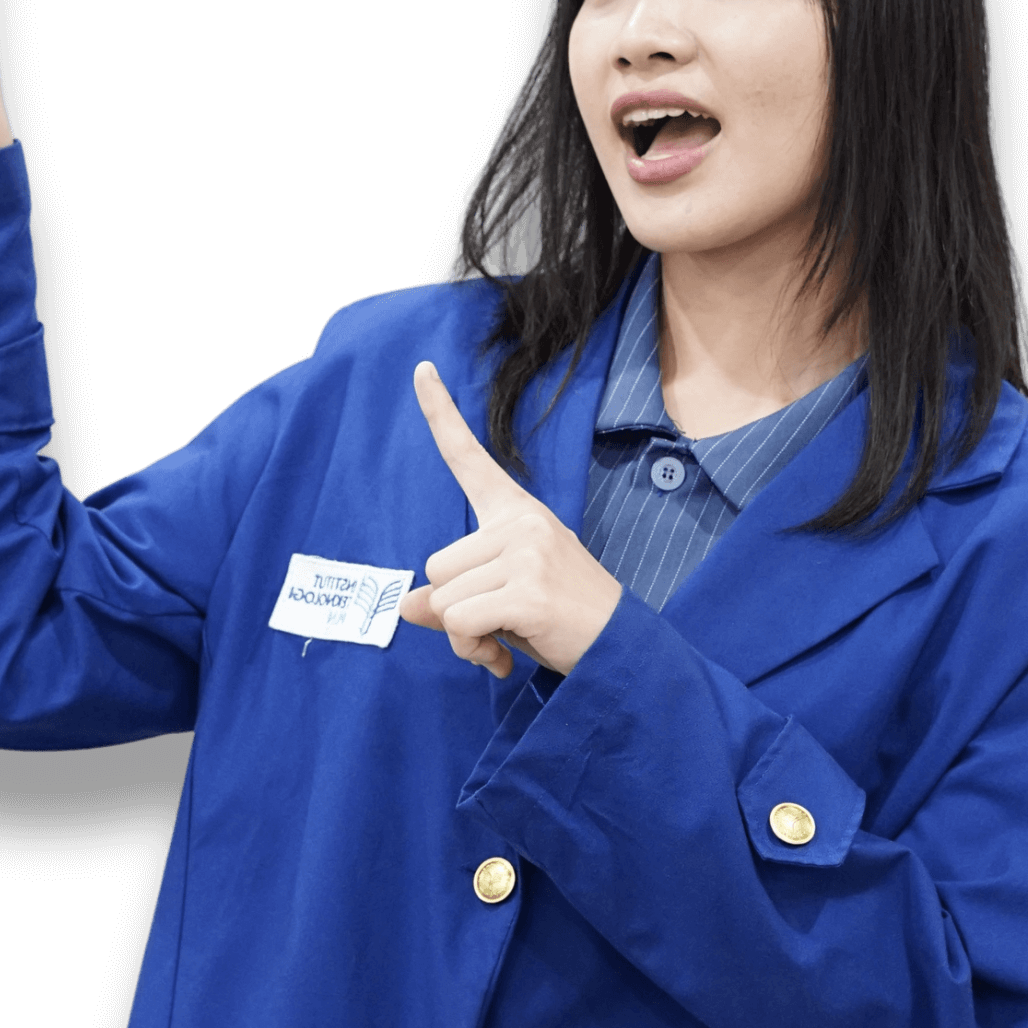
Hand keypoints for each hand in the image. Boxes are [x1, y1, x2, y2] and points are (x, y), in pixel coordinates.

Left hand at [399, 362, 621, 679]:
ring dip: (463, 634)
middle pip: (436, 566)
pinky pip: (460, 622)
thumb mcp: (501, 599)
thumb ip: (454, 597)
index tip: (421, 370)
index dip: (440, 415)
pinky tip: (503, 656)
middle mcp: (521, 522)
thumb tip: (406, 605)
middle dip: (456, 608)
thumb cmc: (560, 620)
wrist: (621, 647)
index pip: (470, 459)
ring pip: (443, 599)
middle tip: (499, 623)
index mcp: (516, 513)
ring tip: (505, 637)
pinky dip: (473, 649)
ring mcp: (526, 554)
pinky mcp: (526, 592)